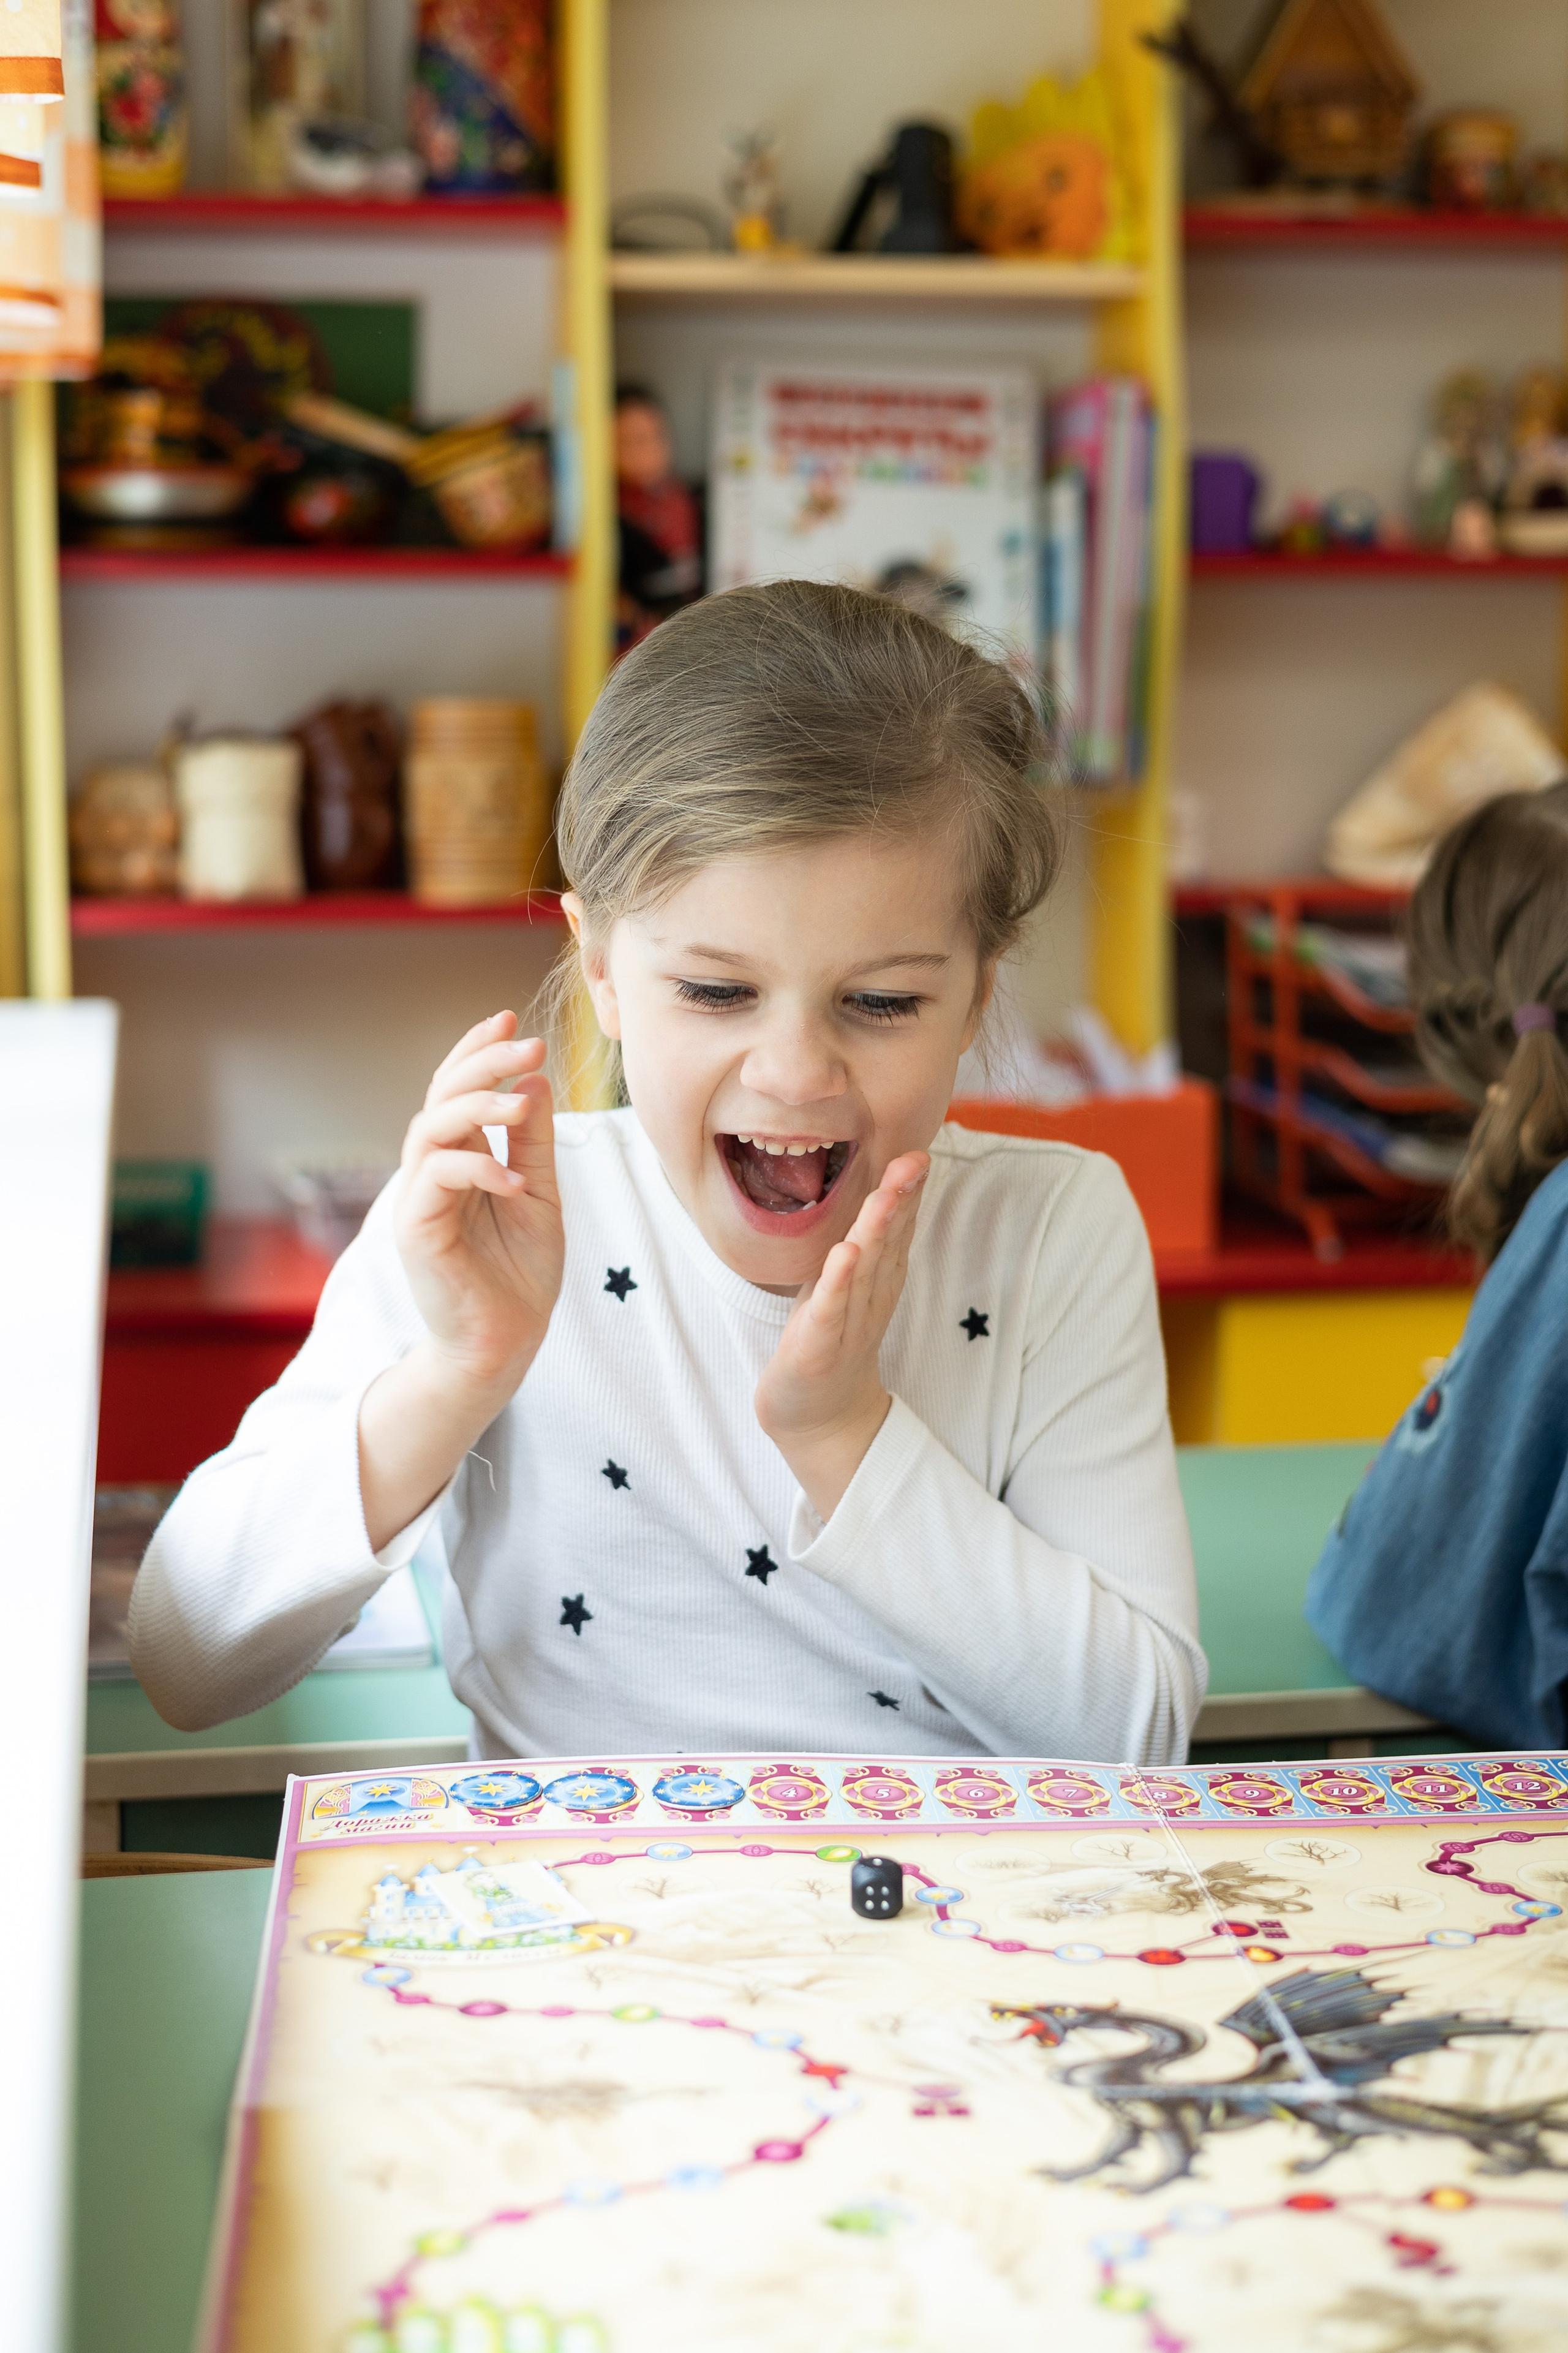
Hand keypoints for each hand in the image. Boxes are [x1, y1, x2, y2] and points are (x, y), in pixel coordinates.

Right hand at [392, 1010, 563, 1389]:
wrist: (504, 1343)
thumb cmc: (519, 1274)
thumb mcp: (540, 1194)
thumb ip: (533, 1143)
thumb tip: (535, 1080)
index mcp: (460, 1159)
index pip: (457, 1091)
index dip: (478, 1052)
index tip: (511, 1020)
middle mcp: (432, 1171)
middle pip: (440, 1098)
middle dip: (481, 1064)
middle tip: (526, 1045)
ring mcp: (419, 1199)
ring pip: (431, 1129)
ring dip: (476, 1107)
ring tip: (521, 1103)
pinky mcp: (415, 1230)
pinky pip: (436, 1180)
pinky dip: (475, 1169)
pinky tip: (512, 1180)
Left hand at [755, 1151, 928, 1520]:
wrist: (820, 1420)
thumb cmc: (831, 1342)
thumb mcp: (853, 1289)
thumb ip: (870, 1247)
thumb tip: (885, 1196)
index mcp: (877, 1282)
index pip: (897, 1231)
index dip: (908, 1193)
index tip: (919, 1153)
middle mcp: (869, 1298)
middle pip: (888, 1242)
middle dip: (901, 1200)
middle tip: (915, 1160)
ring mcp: (847, 1322)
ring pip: (864, 1270)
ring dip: (877, 1230)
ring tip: (886, 1195)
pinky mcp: (819, 1345)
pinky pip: (831, 1309)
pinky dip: (838, 1281)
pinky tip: (845, 1254)